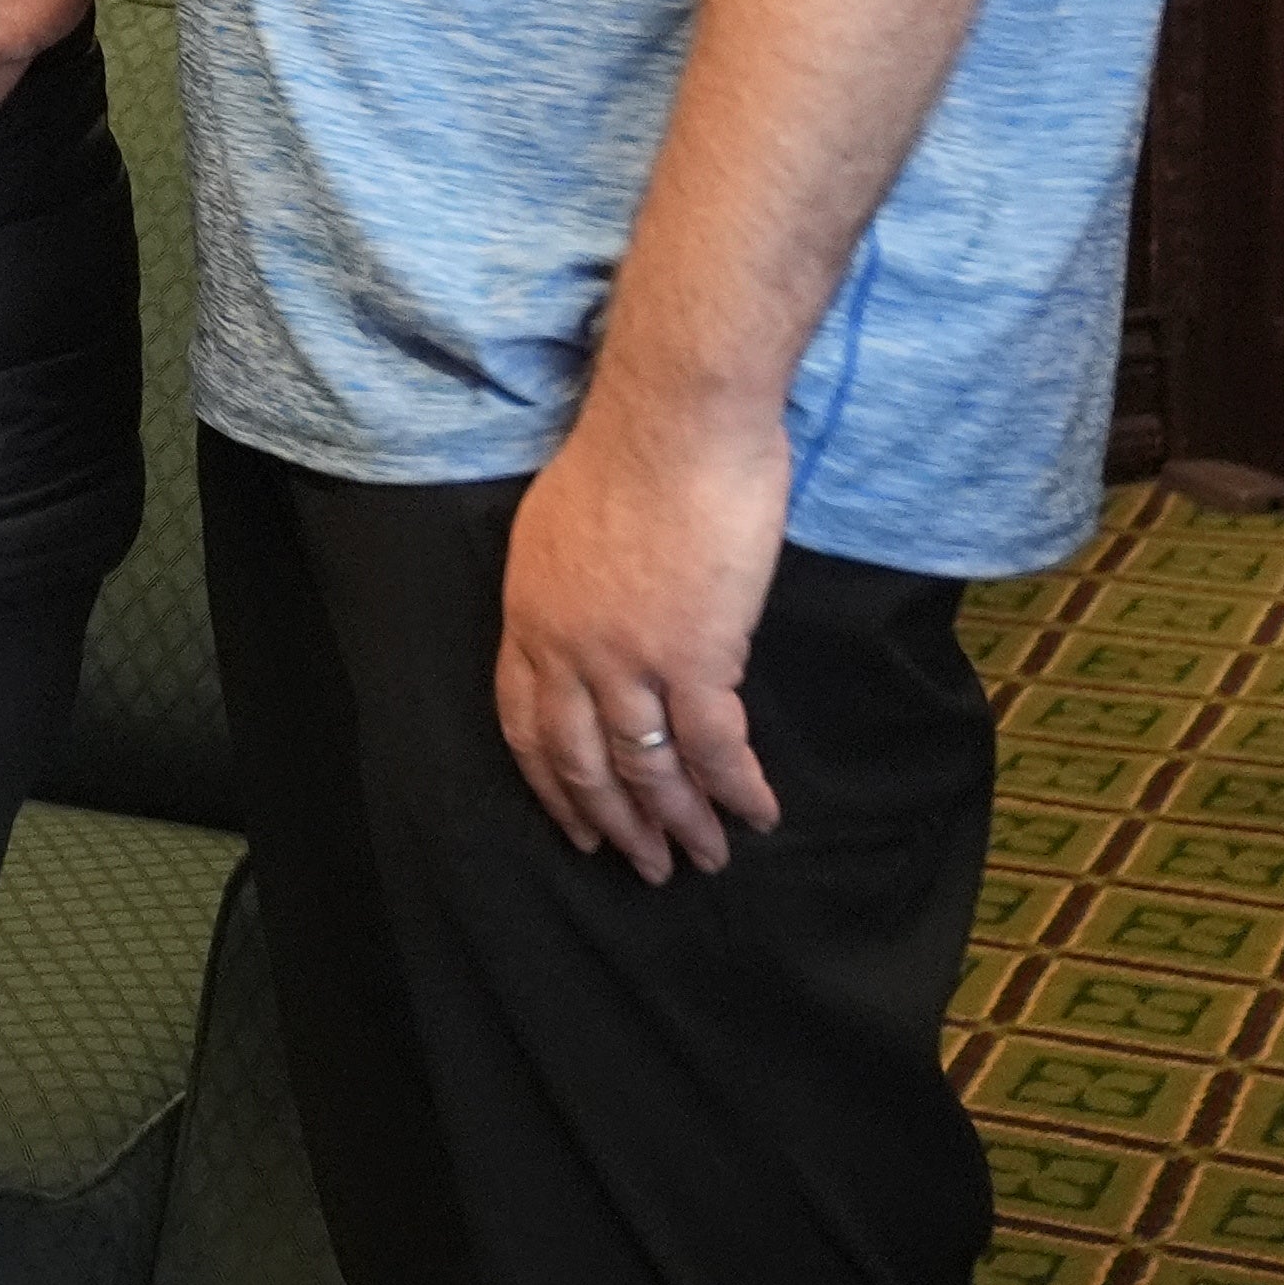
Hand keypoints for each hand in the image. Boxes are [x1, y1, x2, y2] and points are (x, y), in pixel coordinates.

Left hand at [493, 370, 793, 881]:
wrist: (674, 419)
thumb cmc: (628, 452)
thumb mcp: (558, 528)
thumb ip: (564, 590)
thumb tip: (590, 624)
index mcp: (529, 617)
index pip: (526, 726)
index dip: (553, 785)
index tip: (576, 826)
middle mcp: (568, 650)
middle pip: (583, 763)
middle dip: (616, 824)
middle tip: (646, 865)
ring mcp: (628, 659)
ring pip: (649, 768)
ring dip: (680, 822)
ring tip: (705, 858)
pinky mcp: (695, 656)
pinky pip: (714, 749)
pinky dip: (736, 790)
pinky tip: (756, 814)